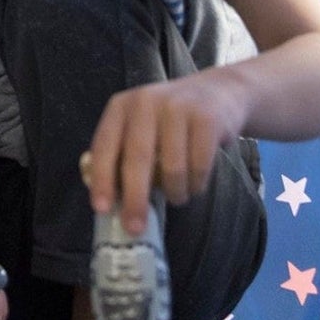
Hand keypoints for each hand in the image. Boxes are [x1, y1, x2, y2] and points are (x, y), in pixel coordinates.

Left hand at [83, 70, 249, 234]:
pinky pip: (199, 166)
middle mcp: (146, 102)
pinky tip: (195, 184)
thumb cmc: (169, 121)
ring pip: (172, 168)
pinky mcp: (207, 118)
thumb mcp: (140, 127)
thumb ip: (122, 155)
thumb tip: (108, 201)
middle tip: (135, 227)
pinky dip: (197, 185)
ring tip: (178, 196)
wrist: (217, 92)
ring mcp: (178, 107)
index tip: (101, 209)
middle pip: (137, 158)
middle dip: (135, 199)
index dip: (102, 179)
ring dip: (175, 193)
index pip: (105, 146)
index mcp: (121, 107)